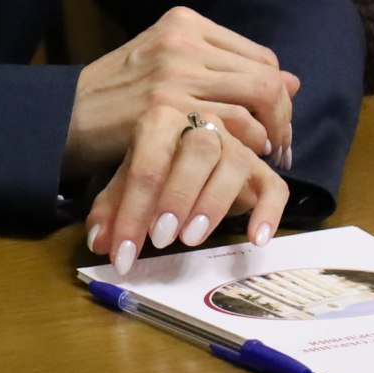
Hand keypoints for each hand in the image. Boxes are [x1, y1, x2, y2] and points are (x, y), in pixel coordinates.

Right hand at [64, 5, 298, 176]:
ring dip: (267, 138)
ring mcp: (172, 73)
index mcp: (184, 22)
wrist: (61, 116)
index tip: (278, 127)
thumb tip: (294, 79)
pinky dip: (243, 150)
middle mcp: (181, 40)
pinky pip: (230, 128)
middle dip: (282, 119)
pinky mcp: (164, 109)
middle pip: (264, 78)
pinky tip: (237, 164)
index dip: (279, 95)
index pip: (259, 56)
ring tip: (261, 161)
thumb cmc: (115, 97)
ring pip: (253, 103)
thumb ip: (224, 70)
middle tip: (281, 150)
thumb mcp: (169, 68)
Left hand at [83, 103, 289, 275]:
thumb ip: (111, 211)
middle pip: (198, 150)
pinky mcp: (262, 172)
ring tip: (191, 239)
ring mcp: (236, 146)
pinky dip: (268, 212)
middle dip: (178, 196)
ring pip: (235, 163)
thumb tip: (98, 243)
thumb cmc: (154, 168)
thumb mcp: (126, 186)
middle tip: (161, 239)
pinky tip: (255, 240)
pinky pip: (274, 187)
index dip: (132, 211)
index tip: (123, 251)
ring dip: (214, 202)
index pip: (146, 165)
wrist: (186, 149)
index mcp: (161, 121)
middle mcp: (203, 125)